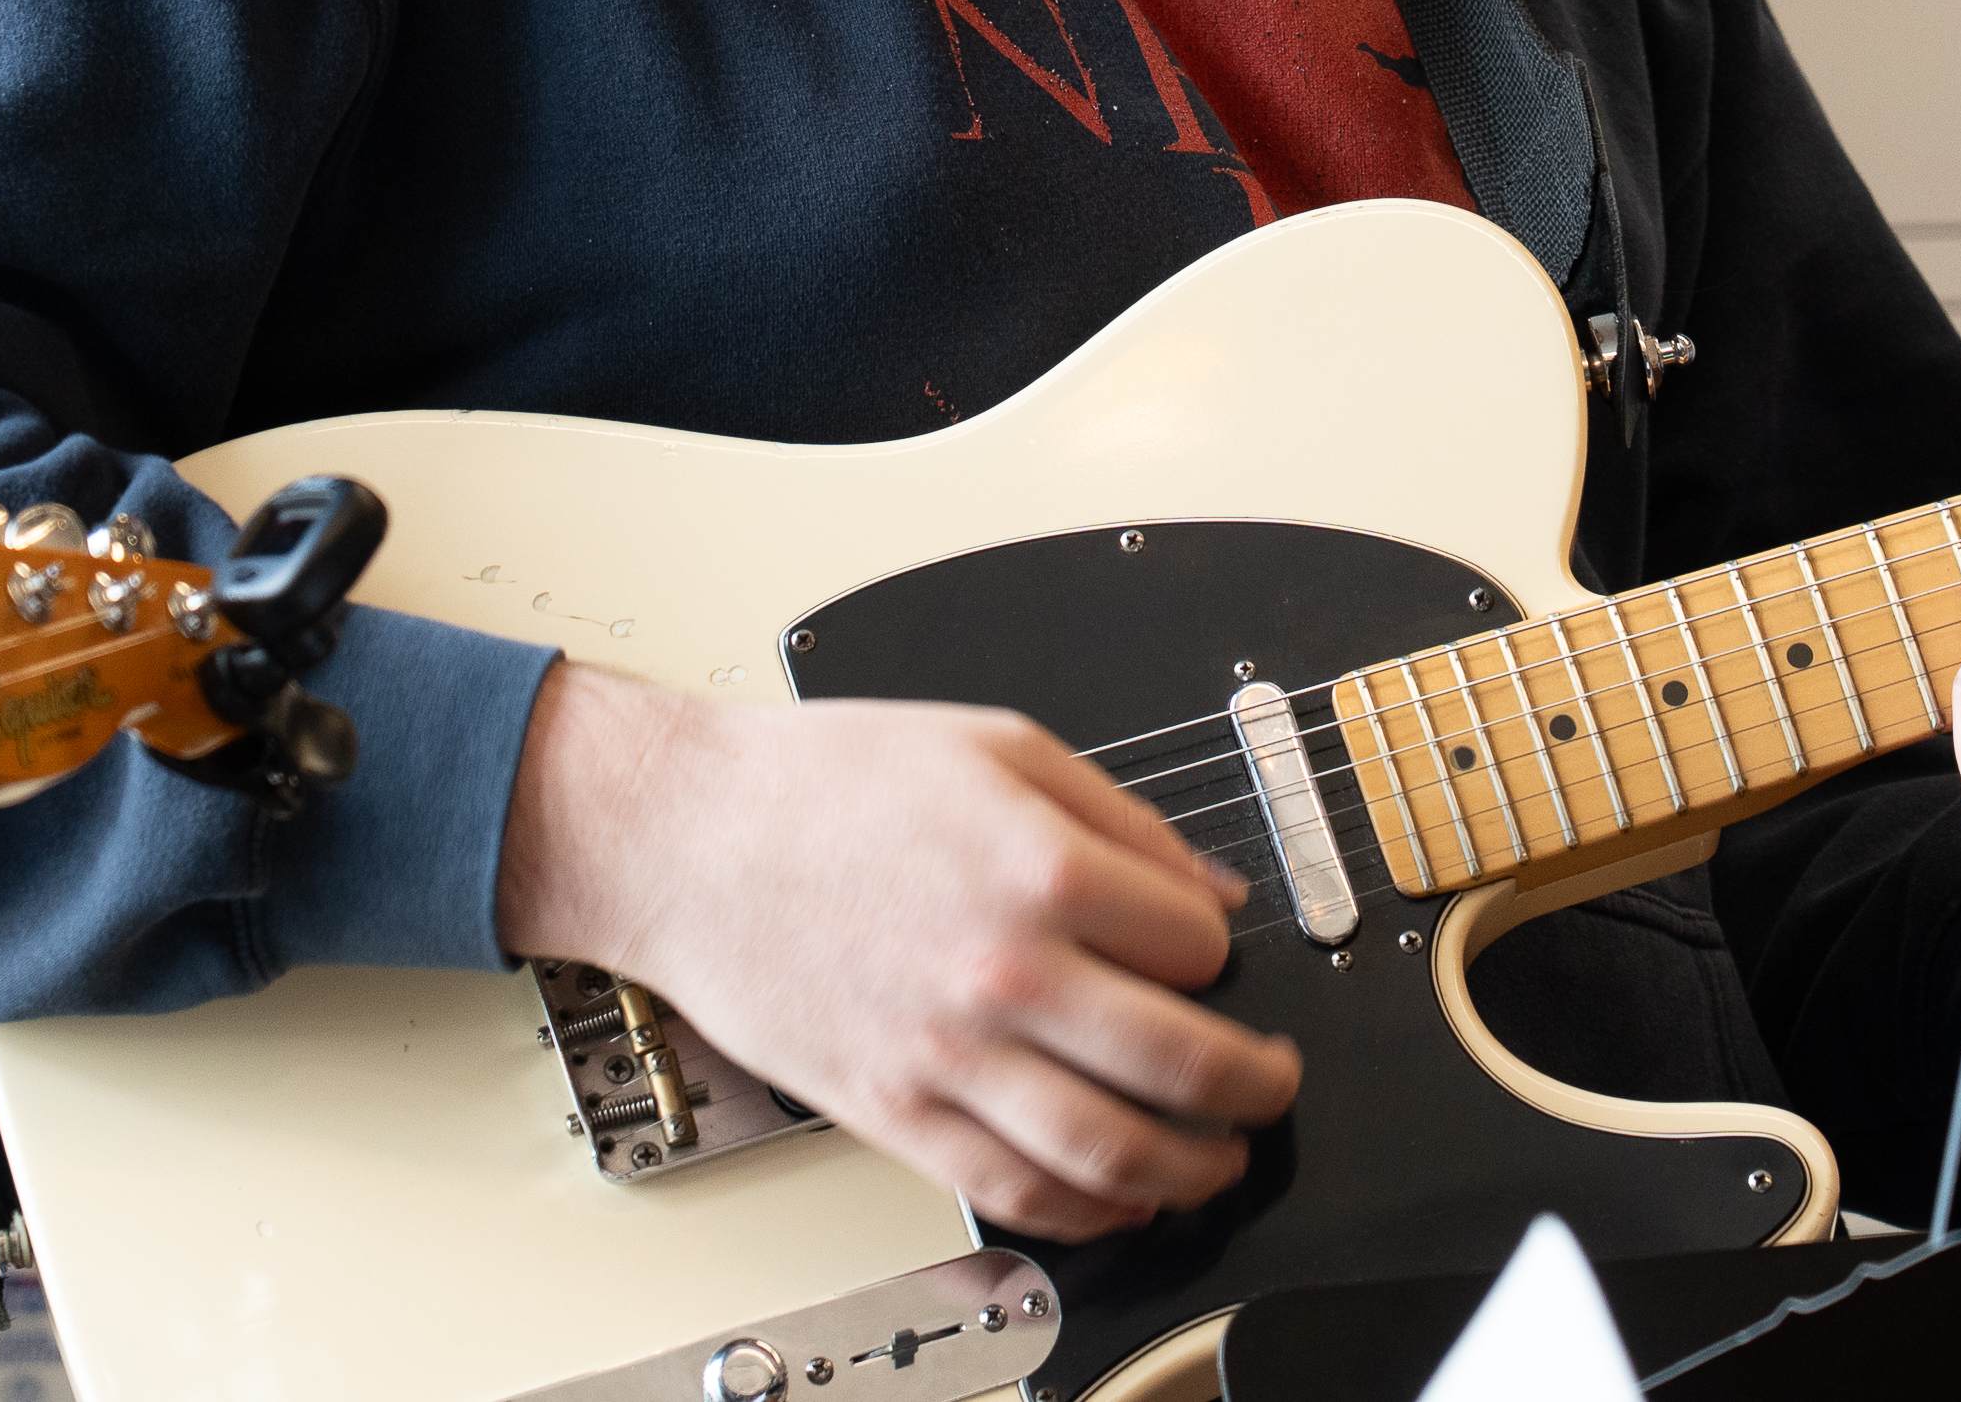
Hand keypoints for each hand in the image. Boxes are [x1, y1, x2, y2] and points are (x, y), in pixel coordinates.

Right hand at [493, 665, 1301, 1239]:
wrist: (688, 837)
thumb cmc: (826, 783)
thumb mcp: (999, 747)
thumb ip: (1121, 818)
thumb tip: (1210, 887)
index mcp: (1037, 867)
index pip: (1195, 944)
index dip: (1221, 949)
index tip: (1215, 951)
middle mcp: (1001, 972)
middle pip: (1178, 1064)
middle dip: (1252, 1085)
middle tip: (1272, 1083)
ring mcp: (945, 1056)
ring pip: (1107, 1152)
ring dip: (1190, 1169)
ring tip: (1219, 1157)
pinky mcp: (893, 1113)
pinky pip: (1012, 1192)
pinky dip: (1087, 1213)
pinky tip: (1121, 1199)